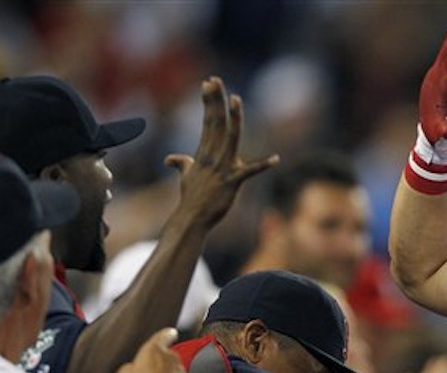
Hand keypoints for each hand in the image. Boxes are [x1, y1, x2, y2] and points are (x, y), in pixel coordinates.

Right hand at [115, 328, 187, 372]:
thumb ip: (129, 366)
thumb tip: (129, 370)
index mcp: (154, 348)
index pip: (164, 335)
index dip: (166, 334)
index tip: (170, 333)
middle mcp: (170, 356)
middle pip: (166, 355)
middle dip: (159, 363)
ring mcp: (180, 369)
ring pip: (172, 369)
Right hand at [165, 76, 279, 228]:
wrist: (191, 218)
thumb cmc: (191, 198)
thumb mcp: (186, 176)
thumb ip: (181, 163)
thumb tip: (170, 159)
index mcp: (204, 152)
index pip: (208, 122)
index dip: (210, 102)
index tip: (209, 83)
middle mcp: (212, 157)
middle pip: (216, 124)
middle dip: (216, 101)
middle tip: (216, 81)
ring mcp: (222, 169)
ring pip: (230, 139)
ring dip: (234, 119)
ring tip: (236, 99)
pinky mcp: (232, 183)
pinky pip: (249, 173)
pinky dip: (262, 167)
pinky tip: (276, 159)